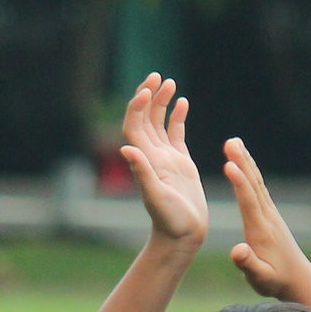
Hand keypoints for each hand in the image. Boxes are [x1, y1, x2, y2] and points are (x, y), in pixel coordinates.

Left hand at [120, 74, 206, 249]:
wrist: (183, 236)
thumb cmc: (170, 221)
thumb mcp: (156, 197)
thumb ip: (142, 172)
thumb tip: (126, 149)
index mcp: (145, 161)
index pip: (134, 127)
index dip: (137, 107)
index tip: (146, 90)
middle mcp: (152, 157)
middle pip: (144, 119)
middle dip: (148, 96)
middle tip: (156, 75)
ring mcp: (166, 159)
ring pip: (159, 123)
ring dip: (162, 102)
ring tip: (169, 82)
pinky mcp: (180, 163)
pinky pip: (176, 134)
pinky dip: (177, 117)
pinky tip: (182, 102)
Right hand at [224, 138, 310, 300]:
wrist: (298, 278)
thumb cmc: (275, 281)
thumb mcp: (260, 279)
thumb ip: (248, 264)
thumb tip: (237, 251)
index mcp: (260, 231)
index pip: (249, 202)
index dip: (239, 183)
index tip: (230, 165)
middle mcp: (267, 217)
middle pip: (253, 185)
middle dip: (242, 162)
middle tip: (230, 142)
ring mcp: (270, 214)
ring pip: (257, 183)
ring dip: (245, 162)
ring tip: (234, 143)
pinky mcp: (270, 214)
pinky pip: (258, 188)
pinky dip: (250, 172)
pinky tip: (244, 163)